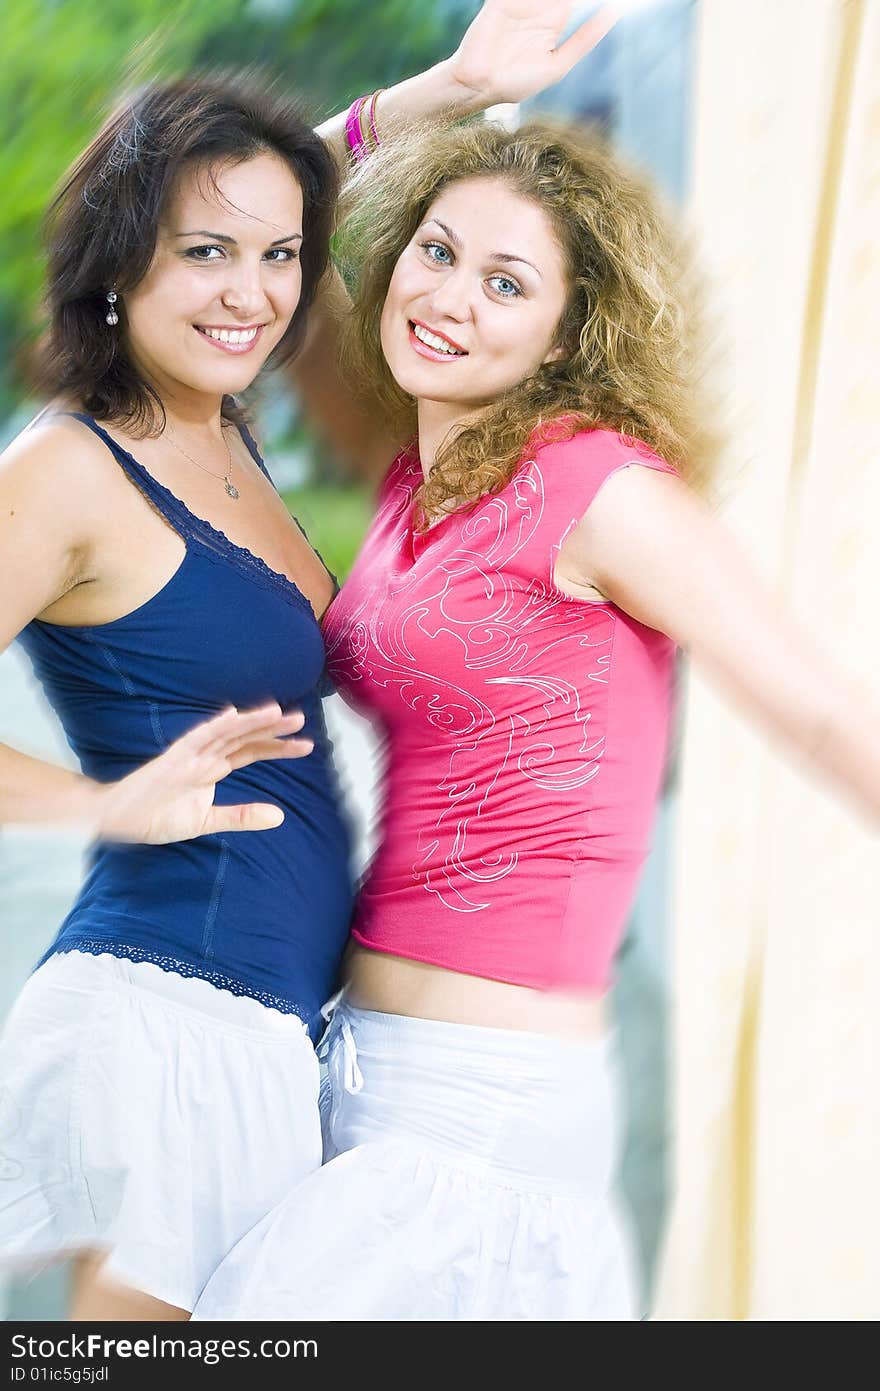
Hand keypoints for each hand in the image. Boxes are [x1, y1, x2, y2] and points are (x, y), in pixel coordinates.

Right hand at [95, 704, 312, 844]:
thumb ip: (241, 816)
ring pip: (227, 733)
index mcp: (213, 767)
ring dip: (251, 722)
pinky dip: (216, 726)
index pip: (251, 751)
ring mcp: (190, 754)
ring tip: (278, 712)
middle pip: (245, 738)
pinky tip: (234, 715)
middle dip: (272, 729)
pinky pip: (197, 739)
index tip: (305, 745)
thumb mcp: (207, 821)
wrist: (118, 819)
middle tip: (301, 720)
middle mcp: (205, 755)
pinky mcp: (173, 758)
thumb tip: (280, 816)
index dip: (277, 747)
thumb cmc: (157, 816)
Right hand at [448, 1, 618, 106]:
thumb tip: (614, 13)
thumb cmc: (518, 82)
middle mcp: (536, 8)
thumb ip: (585, 39)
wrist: (481, 86)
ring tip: (550, 3)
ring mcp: (519, 4)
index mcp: (552, 21)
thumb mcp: (558, 64)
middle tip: (565, 2)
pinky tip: (532, 3)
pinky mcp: (500, 2)